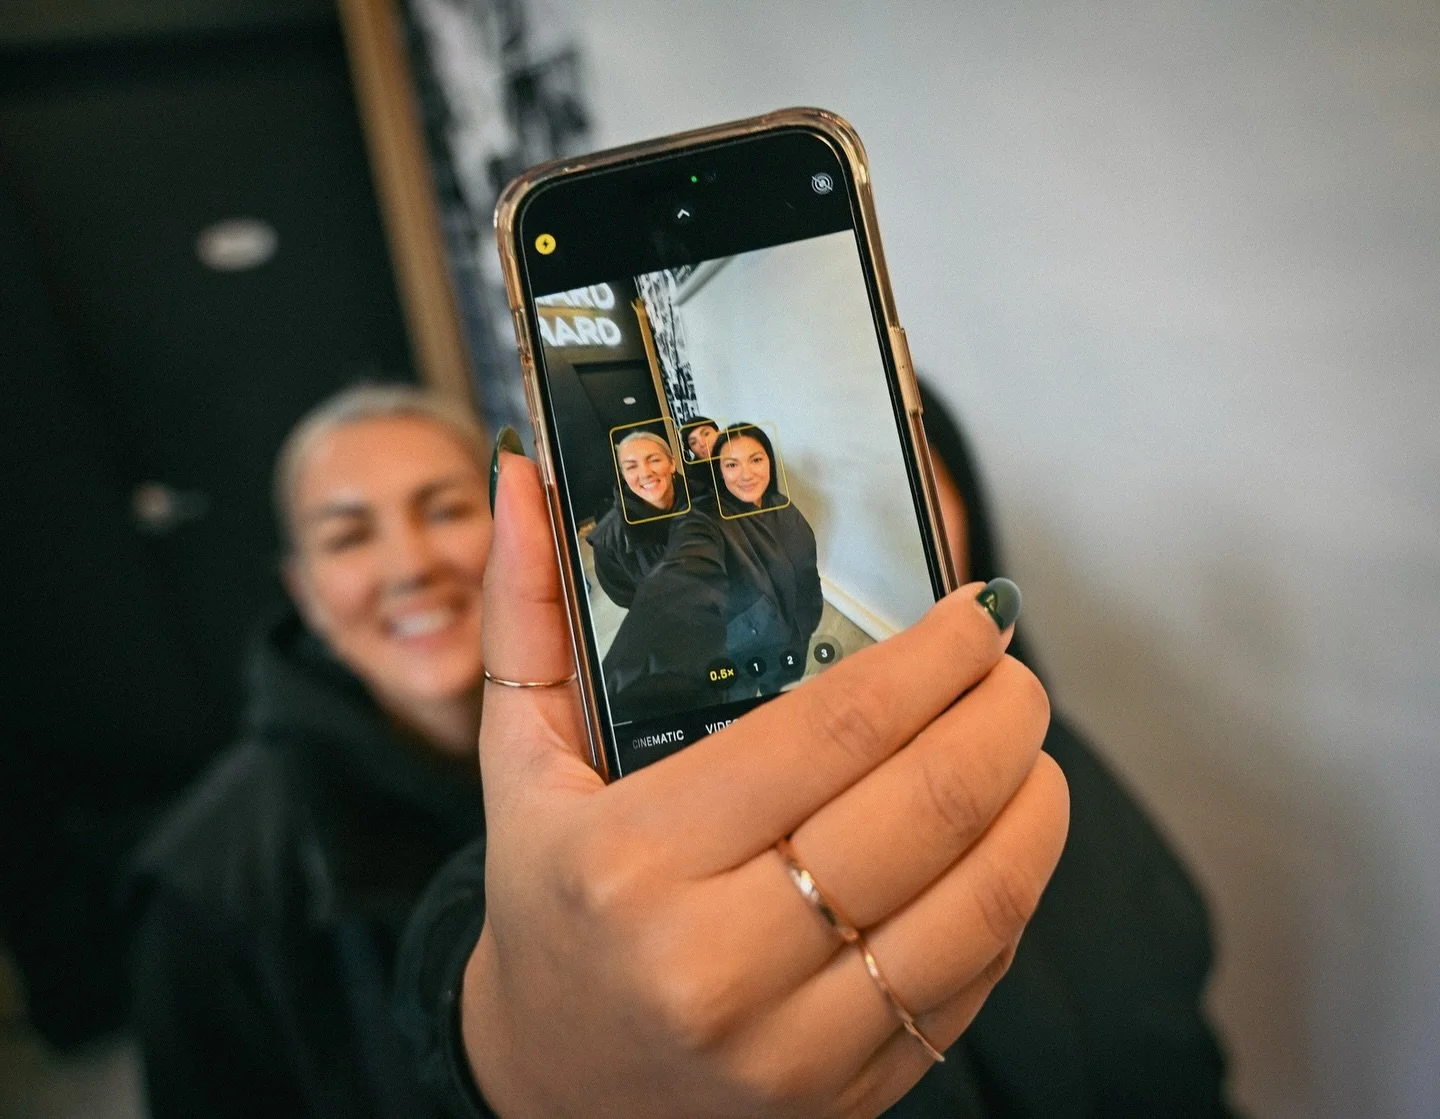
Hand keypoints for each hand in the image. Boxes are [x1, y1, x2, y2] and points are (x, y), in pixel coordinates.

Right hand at [463, 453, 1067, 1117]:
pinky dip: (1008, 893)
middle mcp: (714, 962)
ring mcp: (789, 1046)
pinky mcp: (844, 1097)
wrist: (556, 1088)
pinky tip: (1000, 840)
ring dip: (1032, 802)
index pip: (831, 730)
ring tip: (1026, 744)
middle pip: (923, 807)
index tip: (976, 611)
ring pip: (976, 900)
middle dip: (1001, 715)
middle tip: (1012, 667)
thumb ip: (525, 611)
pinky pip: (969, 979)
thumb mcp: (518, 760)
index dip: (931, 657)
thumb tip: (522, 472)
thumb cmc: (549, 905)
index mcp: (632, 861)